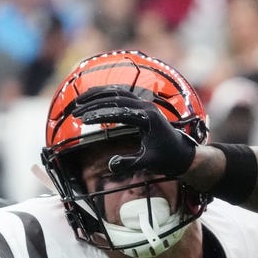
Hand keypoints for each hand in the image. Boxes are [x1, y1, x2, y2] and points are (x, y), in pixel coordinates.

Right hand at [71, 88, 195, 176]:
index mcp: (148, 118)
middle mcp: (146, 107)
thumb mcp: (149, 163)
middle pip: (115, 98)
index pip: (119, 111)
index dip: (99, 114)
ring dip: (97, 95)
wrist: (182, 154)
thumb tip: (110, 165)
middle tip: (75, 112)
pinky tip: (92, 98)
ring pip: (117, 92)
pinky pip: (122, 94)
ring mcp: (144, 104)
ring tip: (78, 102)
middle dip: (93, 104)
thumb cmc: (167, 159)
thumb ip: (130, 163)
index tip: (83, 119)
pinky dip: (105, 94)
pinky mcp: (142, 106)